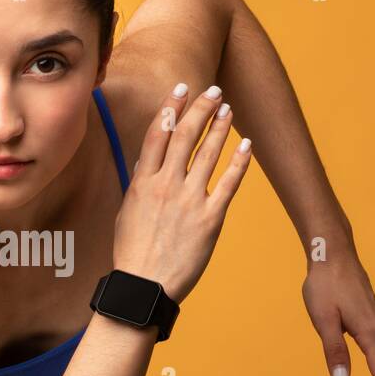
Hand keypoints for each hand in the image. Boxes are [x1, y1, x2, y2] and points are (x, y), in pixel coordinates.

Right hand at [114, 82, 252, 304]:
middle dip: (200, 109)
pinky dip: (239, 162)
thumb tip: (147, 160)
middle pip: (185, 136)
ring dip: (219, 127)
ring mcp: (189, 202)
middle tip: (213, 90)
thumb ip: (140, 184)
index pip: (157, 135)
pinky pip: (229, 184)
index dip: (170, 108)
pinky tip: (246, 145)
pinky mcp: (210, 219)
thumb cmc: (133, 253)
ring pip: (207, 154)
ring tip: (228, 109)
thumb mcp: (128, 213)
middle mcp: (166, 187)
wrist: (145, 286)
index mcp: (143, 183)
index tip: (181, 89)